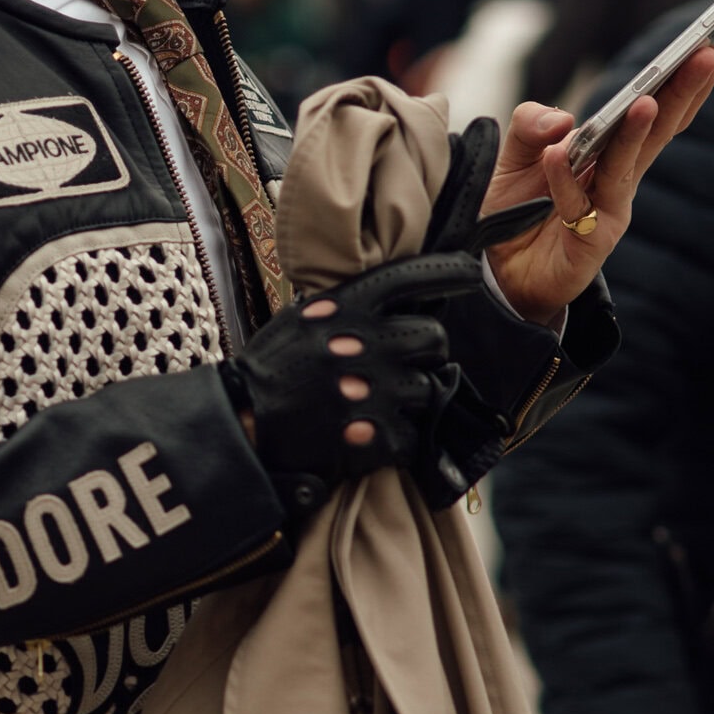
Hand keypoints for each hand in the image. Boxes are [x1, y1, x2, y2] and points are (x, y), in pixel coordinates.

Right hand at [225, 250, 484, 499]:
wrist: (243, 424)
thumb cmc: (270, 370)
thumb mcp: (302, 319)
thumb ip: (347, 307)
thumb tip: (396, 298)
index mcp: (343, 307)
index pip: (411, 277)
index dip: (448, 271)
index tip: (470, 272)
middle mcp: (362, 342)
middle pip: (434, 337)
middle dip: (426, 353)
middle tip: (406, 364)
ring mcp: (369, 389)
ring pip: (429, 389)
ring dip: (412, 399)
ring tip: (381, 404)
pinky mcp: (371, 434)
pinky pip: (412, 436)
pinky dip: (398, 441)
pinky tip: (373, 436)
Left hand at [482, 49, 713, 326]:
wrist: (497, 274)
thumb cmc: (514, 212)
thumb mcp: (513, 157)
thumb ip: (529, 126)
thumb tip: (560, 118)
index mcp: (608, 153)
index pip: (651, 114)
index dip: (676, 83)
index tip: (702, 46)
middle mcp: (618, 179)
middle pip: (656, 132)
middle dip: (681, 93)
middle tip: (705, 56)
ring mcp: (609, 211)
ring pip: (626, 165)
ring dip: (637, 132)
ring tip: (647, 101)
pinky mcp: (590, 243)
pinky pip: (577, 204)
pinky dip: (564, 178)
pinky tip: (558, 155)